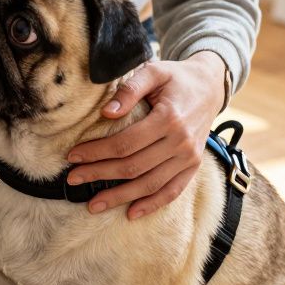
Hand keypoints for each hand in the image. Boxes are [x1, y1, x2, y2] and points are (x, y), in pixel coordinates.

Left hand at [65, 51, 226, 219]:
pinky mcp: (193, 166)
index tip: (73, 156)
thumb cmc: (176, 77)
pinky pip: (173, 191)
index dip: (97, 151)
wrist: (210, 86)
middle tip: (73, 179)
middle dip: (99, 174)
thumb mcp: (154, 71)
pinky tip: (131, 213)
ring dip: (120, 196)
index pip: (125, 142)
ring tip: (93, 205)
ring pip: (150, 184)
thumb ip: (130, 89)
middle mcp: (181, 142)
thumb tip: (107, 112)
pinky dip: (152, 204)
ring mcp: (189, 158)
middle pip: (133, 166)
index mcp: (169, 118)